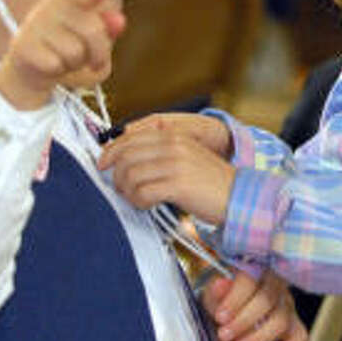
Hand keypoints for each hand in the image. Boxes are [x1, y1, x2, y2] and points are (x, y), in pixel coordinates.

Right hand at [0, 0, 125, 109]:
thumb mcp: (92, 38)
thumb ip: (109, 28)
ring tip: (64, 58)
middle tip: (93, 60)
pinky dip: (59, 71)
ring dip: (76, 64)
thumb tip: (120, 21)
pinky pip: (56, 65)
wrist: (32, 68)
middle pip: (93, 32)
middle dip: (99, 53)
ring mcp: (33, 24)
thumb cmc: (69, 48)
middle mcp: (49, 6)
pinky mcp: (22, 46)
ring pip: (75, 53)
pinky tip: (49, 65)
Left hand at [98, 113, 234, 224]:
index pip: (130, 138)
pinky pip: (142, 193)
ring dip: (127, 191)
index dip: (110, 151)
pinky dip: (138, 201)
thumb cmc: (210, 182)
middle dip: (117, 175)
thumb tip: (126, 159)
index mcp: (174, 135)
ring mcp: (175, 164)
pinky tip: (147, 204)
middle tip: (122, 188)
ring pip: (131, 175)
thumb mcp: (186, 157)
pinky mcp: (178, 185)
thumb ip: (160, 152)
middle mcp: (173, 145)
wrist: (238, 196)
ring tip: (136, 198)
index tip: (103, 163)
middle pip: (126, 156)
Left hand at [202, 270, 306, 340]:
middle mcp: (275, 284)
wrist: (230, 314)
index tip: (220, 317)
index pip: (250, 280)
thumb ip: (216, 292)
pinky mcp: (294, 325)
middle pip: (267, 300)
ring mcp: (287, 304)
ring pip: (281, 320)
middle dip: (243, 321)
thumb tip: (221, 284)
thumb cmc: (223, 301)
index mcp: (255, 270)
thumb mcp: (213, 295)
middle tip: (224, 335)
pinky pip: (300, 336)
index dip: (235, 300)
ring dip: (258, 337)